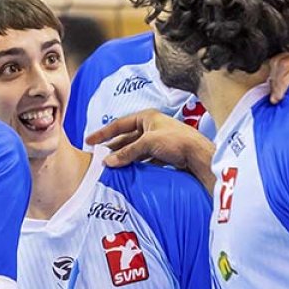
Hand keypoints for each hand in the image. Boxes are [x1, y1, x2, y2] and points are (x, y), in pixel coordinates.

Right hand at [86, 109, 214, 189]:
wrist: (199, 155)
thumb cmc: (176, 141)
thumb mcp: (147, 143)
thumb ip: (127, 152)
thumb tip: (107, 162)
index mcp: (146, 117)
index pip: (119, 124)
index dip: (103, 133)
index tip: (89, 140)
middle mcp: (151, 126)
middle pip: (126, 138)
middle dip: (113, 148)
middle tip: (98, 158)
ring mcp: (157, 140)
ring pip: (135, 149)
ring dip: (124, 157)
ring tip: (111, 166)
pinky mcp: (163, 153)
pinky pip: (143, 158)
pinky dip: (135, 163)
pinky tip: (128, 171)